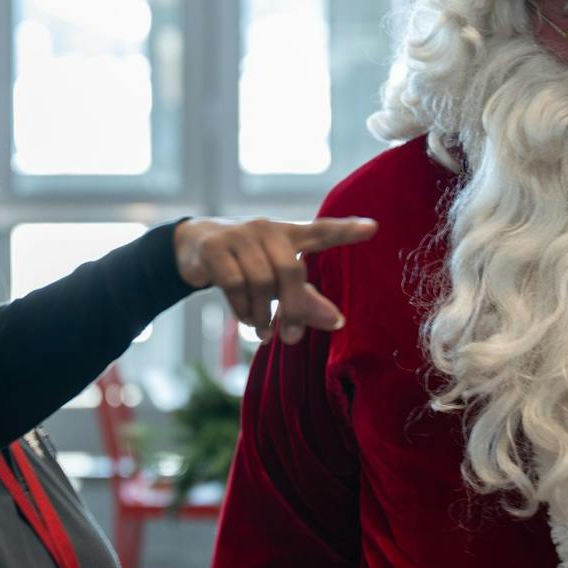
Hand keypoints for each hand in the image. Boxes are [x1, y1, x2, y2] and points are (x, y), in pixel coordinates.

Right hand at [173, 216, 377, 344]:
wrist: (194, 247)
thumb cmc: (247, 264)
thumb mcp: (276, 281)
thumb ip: (306, 300)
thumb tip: (337, 323)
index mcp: (289, 234)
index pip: (322, 231)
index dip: (346, 230)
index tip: (373, 228)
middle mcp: (268, 229)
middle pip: (291, 270)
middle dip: (294, 308)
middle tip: (293, 339)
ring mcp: (239, 234)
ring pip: (261, 280)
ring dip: (264, 314)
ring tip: (264, 332)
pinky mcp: (215, 247)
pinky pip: (234, 284)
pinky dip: (243, 310)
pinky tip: (247, 321)